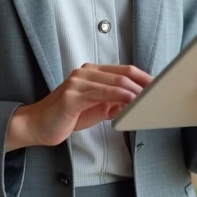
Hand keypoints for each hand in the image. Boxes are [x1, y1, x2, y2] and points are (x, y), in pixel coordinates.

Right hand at [6, 64, 152, 150]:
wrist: (37, 126)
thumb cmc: (65, 117)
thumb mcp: (95, 109)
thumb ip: (113, 103)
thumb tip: (133, 103)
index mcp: (91, 73)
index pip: (124, 70)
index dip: (143, 77)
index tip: (158, 86)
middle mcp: (85, 73)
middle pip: (123, 73)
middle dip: (144, 82)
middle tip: (159, 91)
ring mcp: (77, 82)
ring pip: (115, 82)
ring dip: (135, 90)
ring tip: (149, 98)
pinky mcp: (72, 96)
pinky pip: (102, 93)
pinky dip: (119, 96)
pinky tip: (130, 102)